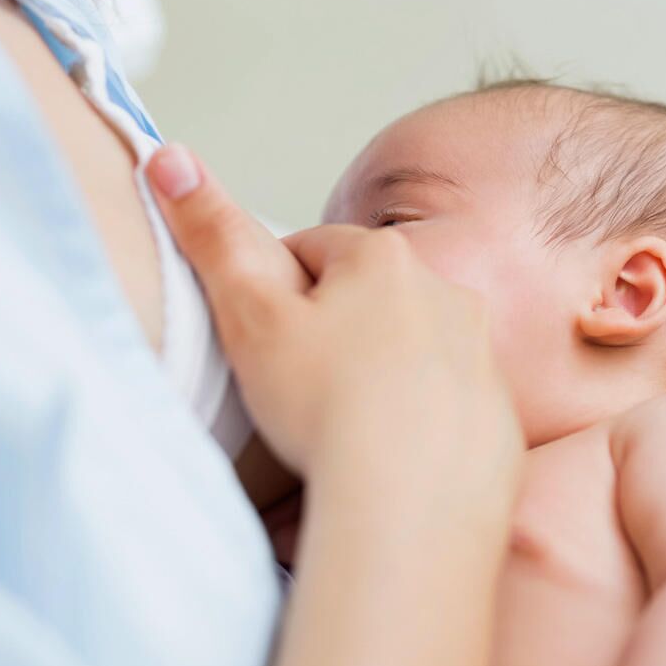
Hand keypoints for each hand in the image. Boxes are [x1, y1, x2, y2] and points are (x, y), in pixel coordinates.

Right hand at [147, 146, 522, 514]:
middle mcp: (447, 294)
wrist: (409, 509)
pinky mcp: (497, 419)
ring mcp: (480, 358)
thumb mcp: (249, 315)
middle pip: (369, 298)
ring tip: (340, 426)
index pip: (314, 251)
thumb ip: (211, 234)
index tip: (262, 335)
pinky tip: (386, 457)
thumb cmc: (325, 408)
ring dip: (377, 373)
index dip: (277, 291)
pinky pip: (444, 406)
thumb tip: (168, 156)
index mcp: (384, 259)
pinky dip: (416, 422)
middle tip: (296, 385)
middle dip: (332, 329)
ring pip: (410, 350)